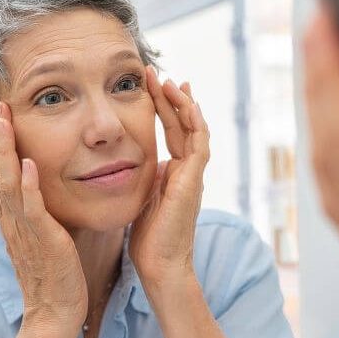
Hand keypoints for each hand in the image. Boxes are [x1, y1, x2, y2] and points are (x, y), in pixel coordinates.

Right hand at [0, 101, 86, 337]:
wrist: (55, 310)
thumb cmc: (51, 272)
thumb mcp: (36, 234)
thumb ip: (31, 210)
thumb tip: (32, 186)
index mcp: (8, 218)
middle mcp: (10, 220)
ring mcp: (24, 228)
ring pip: (6, 183)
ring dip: (3, 150)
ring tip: (0, 120)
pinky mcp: (43, 238)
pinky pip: (33, 208)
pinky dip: (27, 185)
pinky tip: (27, 163)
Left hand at [129, 66, 210, 283]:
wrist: (160, 264)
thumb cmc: (148, 239)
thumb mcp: (143, 198)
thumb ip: (145, 178)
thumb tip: (139, 163)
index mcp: (174, 173)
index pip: (172, 132)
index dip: (163, 108)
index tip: (152, 85)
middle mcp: (187, 170)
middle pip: (183, 125)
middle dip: (170, 97)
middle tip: (157, 73)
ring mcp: (193, 175)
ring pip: (195, 129)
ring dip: (183, 104)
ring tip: (170, 81)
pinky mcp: (194, 181)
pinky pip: (199, 144)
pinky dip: (195, 122)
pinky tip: (186, 103)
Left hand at [303, 6, 338, 294]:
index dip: (337, 82)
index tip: (325, 38)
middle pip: (332, 135)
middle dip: (321, 79)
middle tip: (315, 32)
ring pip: (325, 151)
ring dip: (318, 102)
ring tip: (317, 61)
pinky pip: (327, 174)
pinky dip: (323, 135)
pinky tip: (323, 120)